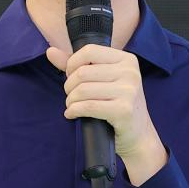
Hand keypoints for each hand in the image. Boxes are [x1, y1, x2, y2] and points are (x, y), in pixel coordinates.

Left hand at [46, 44, 167, 184]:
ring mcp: (129, 91)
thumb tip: (50, 51)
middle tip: (72, 96)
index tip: (72, 77)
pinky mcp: (124, 110)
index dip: (72, 64)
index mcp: (127, 60)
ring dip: (71, 100)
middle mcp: (130, 72)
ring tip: (72, 106)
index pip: (89, 51)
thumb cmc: (117, 105)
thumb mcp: (103, 80)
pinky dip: (74, 111)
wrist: (138, 136)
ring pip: (82, 90)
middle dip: (69, 86)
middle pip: (83, 72)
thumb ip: (77, 65)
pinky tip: (72, 114)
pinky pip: (87, 106)